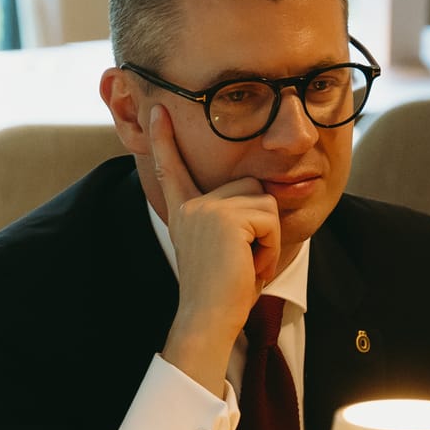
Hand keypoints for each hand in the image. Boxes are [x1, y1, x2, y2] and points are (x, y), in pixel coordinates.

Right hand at [147, 104, 280, 394]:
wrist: (209, 318)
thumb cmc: (223, 294)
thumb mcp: (223, 248)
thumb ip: (231, 218)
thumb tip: (263, 194)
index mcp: (184, 212)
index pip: (173, 169)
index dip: (164, 139)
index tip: (159, 111)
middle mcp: (191, 205)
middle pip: (250, 187)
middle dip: (261, 225)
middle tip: (245, 260)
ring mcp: (206, 208)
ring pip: (264, 203)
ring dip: (268, 239)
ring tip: (247, 265)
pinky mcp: (226, 217)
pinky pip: (270, 220)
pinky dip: (271, 248)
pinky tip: (250, 267)